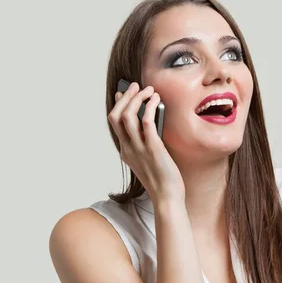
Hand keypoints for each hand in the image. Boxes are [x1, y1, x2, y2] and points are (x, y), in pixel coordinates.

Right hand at [108, 82, 184, 202]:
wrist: (167, 197)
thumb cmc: (163, 179)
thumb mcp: (149, 159)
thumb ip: (146, 143)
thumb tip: (151, 121)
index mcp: (126, 152)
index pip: (114, 123)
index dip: (117, 105)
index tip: (122, 93)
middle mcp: (128, 148)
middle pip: (116, 116)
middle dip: (125, 97)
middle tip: (136, 86)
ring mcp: (139, 149)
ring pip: (128, 115)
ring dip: (137, 98)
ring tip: (148, 89)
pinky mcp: (153, 148)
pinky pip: (146, 121)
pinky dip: (149, 106)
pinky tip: (156, 100)